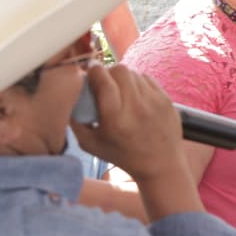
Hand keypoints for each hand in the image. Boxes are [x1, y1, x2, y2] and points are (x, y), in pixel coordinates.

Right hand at [71, 65, 184, 183]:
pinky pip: (147, 78)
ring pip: (134, 73)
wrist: (160, 165)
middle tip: (105, 83)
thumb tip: (69, 96)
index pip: (103, 80)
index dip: (94, 70)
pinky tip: (135, 95)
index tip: (89, 71)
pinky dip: (137, 82)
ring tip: (120, 91)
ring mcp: (154, 101)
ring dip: (123, 78)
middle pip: (119, 70)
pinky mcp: (166, 99)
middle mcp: (136, 106)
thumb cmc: (122, 156)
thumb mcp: (91, 144)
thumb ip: (75, 121)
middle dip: (108, 72)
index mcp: (115, 118)